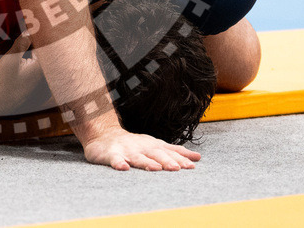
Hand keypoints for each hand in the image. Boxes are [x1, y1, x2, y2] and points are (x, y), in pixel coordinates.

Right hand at [83, 128, 200, 170]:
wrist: (105, 135)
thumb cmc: (134, 144)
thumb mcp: (156, 145)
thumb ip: (175, 152)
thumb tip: (198, 157)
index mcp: (153, 146)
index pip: (170, 152)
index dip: (181, 158)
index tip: (192, 165)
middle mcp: (142, 147)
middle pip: (156, 154)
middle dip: (167, 161)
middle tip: (177, 168)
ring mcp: (127, 150)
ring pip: (138, 157)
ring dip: (147, 162)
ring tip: (155, 168)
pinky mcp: (112, 154)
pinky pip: (115, 159)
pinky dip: (119, 163)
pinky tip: (123, 168)